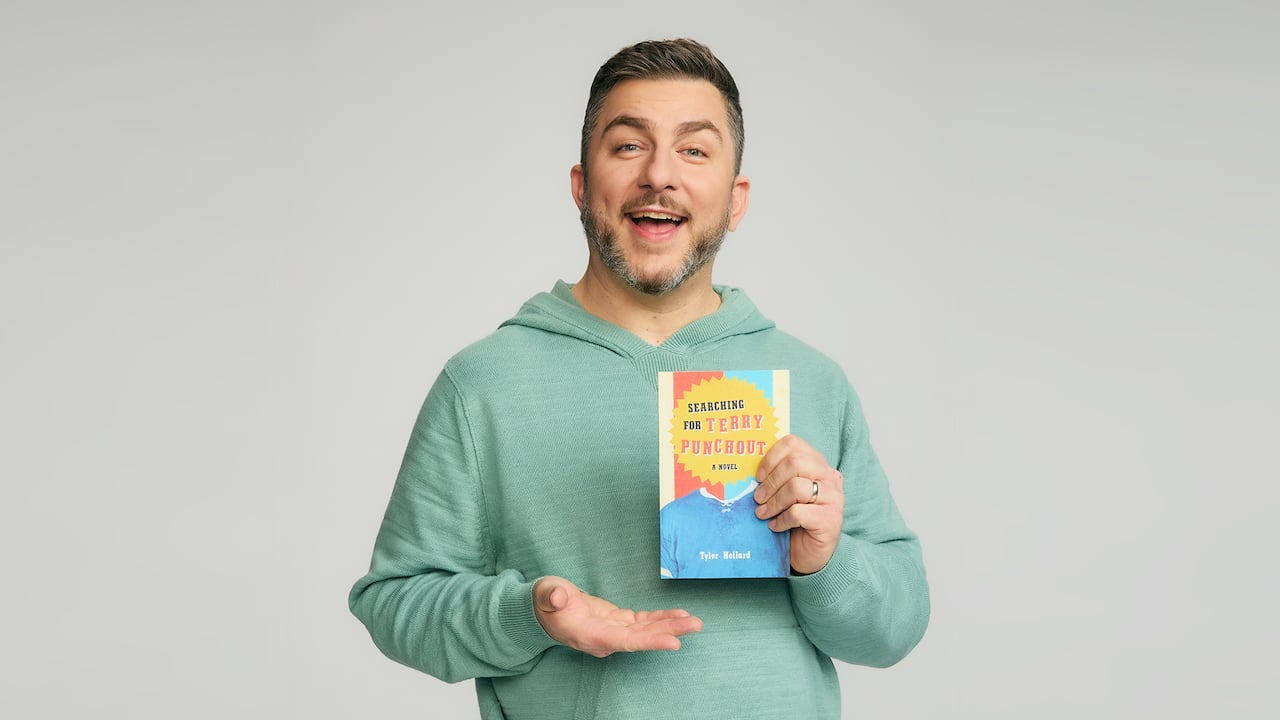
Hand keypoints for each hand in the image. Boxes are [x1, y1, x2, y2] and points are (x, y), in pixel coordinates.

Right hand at [532, 576, 702, 657]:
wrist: (543, 609)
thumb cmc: (544, 602)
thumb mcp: (545, 594)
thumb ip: (552, 596)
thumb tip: (559, 596)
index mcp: (589, 635)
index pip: (625, 641)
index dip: (650, 642)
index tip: (674, 642)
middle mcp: (605, 638)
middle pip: (642, 638)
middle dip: (670, 632)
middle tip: (695, 624)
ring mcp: (612, 631)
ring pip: (646, 631)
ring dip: (670, 626)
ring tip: (694, 621)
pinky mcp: (617, 622)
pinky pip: (643, 622)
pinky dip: (660, 618)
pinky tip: (677, 615)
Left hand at [754, 434, 844, 574]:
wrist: (811, 554)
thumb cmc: (795, 521)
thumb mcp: (785, 494)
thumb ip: (777, 478)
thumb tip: (749, 471)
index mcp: (818, 464)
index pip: (794, 444)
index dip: (771, 457)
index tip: (758, 476)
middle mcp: (830, 477)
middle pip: (795, 462)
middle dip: (770, 481)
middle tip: (758, 498)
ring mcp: (833, 498)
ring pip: (795, 487)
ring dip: (773, 502)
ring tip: (763, 514)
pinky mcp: (830, 519)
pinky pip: (798, 512)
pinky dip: (781, 520)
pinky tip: (776, 526)